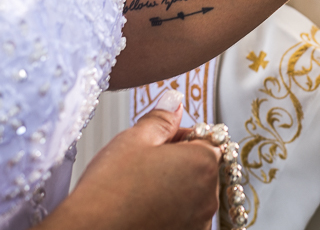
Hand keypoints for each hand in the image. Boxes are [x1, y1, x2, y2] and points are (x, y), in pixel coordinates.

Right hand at [44, 91, 220, 229]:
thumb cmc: (109, 192)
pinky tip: (143, 210)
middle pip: (202, 168)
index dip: (181, 136)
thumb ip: (162, 118)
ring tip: (140, 191)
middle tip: (145, 166)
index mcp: (203, 163)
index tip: (159, 141)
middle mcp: (209, 195)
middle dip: (180, 163)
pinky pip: (185, 218)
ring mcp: (200, 222)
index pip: (207, 138)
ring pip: (193, 195)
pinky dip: (171, 212)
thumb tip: (175, 101)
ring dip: (176, 188)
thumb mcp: (133, 140)